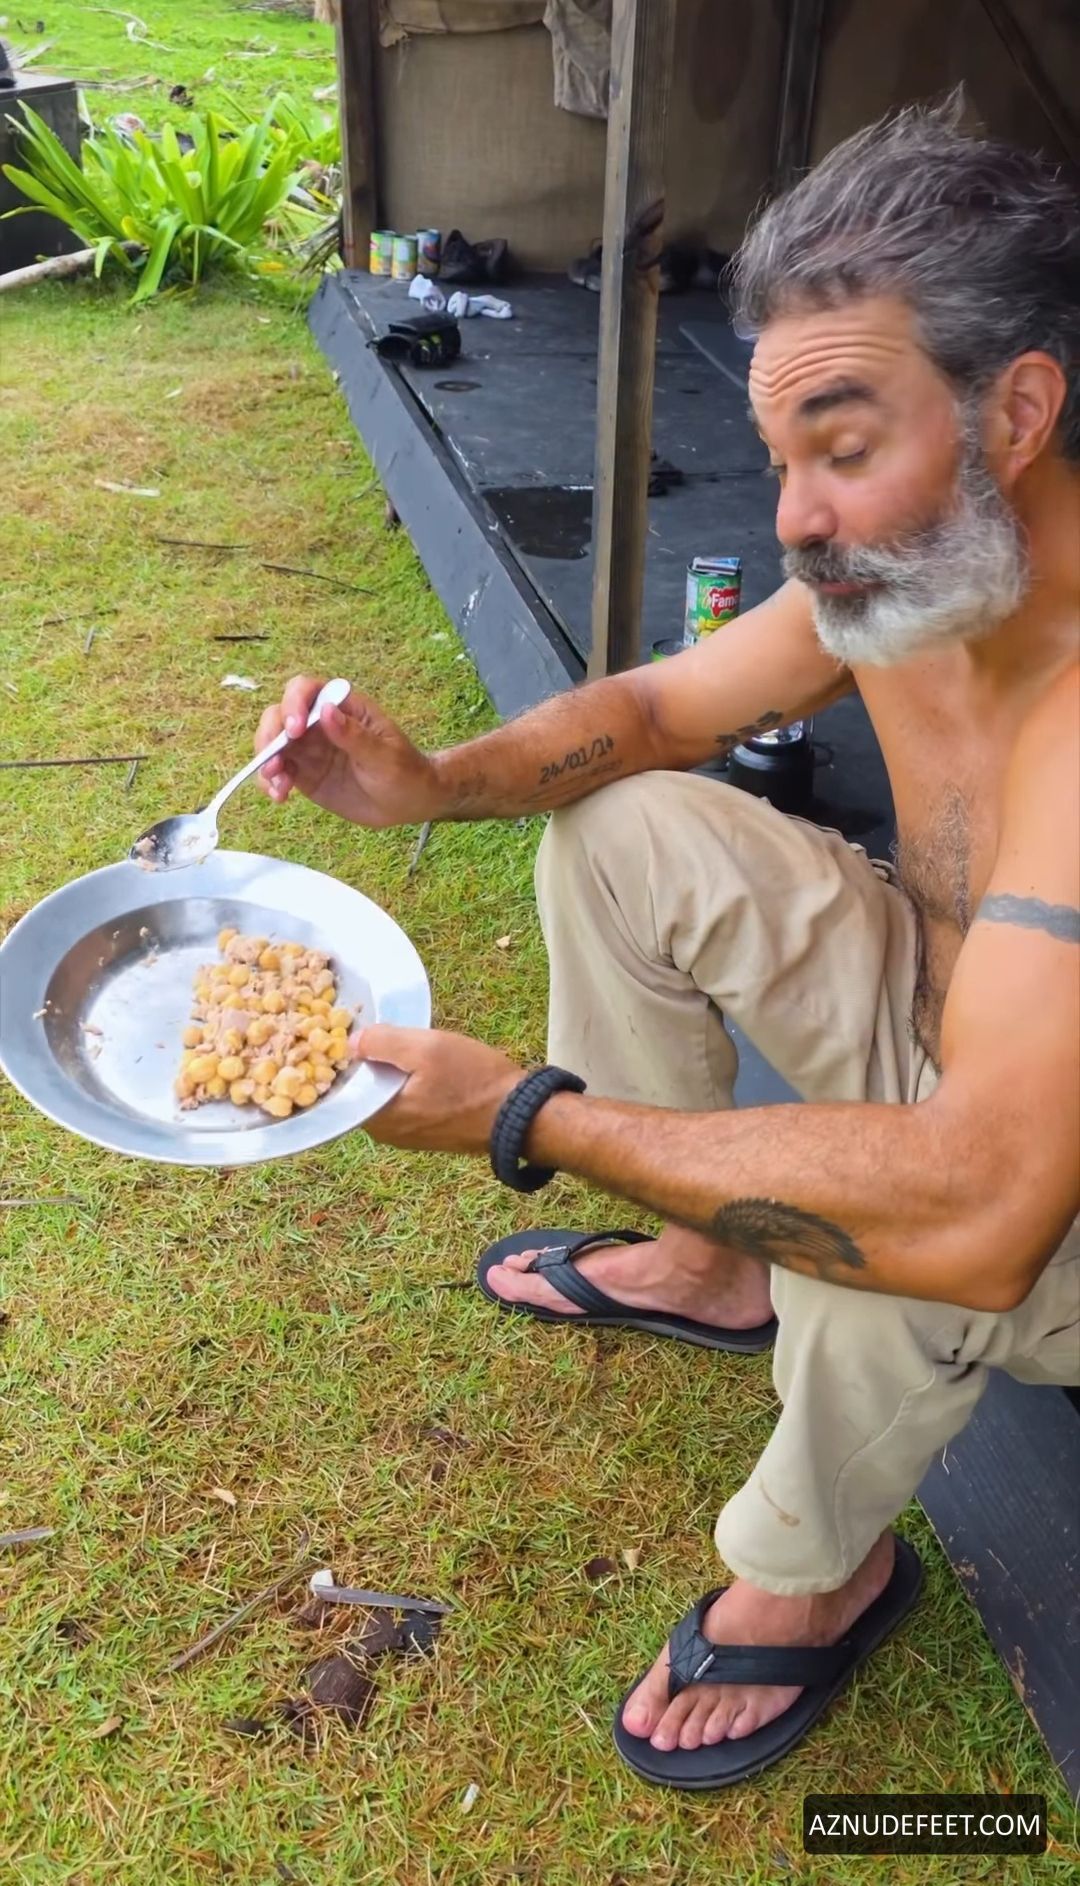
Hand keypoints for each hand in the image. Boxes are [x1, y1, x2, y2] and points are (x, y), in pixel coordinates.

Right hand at [255, 675, 439, 828]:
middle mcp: (319, 723)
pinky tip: (280, 797)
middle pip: (279, 715)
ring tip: (276, 784)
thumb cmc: (404, 771)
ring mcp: (309, 749)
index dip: (294, 704)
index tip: (295, 730)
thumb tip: (326, 711)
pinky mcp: (304, 774)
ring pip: (272, 744)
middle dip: (270, 734)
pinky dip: (272, 782)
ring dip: (266, 761)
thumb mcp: (385, 756)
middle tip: (275, 761)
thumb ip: (355, 736)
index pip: (306, 690)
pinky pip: (279, 772)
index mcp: (342, 707)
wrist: (409, 803)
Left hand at [353, 1024, 521, 1153]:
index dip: (351, 1053)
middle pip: (364, 1088)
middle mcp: (386, 1133)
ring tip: (411, 1047)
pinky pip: (404, 1103)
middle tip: (392, 1033)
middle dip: (373, 1061)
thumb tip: (352, 1043)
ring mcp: (406, 1136)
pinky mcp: (426, 1133)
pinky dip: (409, 1084)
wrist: (519, 1114)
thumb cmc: (473, 1080)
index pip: (345, 1082)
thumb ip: (383, 1043)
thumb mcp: (427, 1048)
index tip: (363, 1031)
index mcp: (378, 1116)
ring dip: (393, 1071)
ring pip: (385, 1094)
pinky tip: (426, 1067)